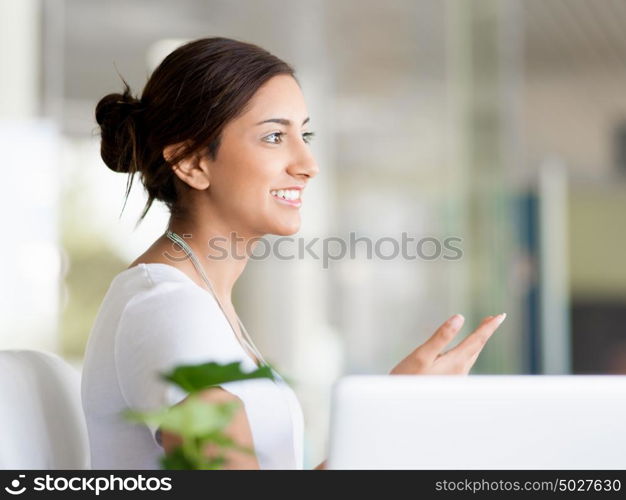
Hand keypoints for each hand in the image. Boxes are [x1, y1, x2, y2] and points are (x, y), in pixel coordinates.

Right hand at [389, 313, 505, 375]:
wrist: (401, 407)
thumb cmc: (408, 379)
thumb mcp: (422, 355)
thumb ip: (441, 336)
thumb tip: (459, 318)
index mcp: (456, 362)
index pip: (477, 340)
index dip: (490, 326)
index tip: (501, 316)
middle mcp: (460, 371)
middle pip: (477, 347)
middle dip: (485, 332)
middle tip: (494, 319)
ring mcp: (455, 378)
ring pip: (472, 356)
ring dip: (478, 342)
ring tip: (482, 330)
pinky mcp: (449, 382)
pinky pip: (465, 363)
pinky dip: (469, 351)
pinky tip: (465, 351)